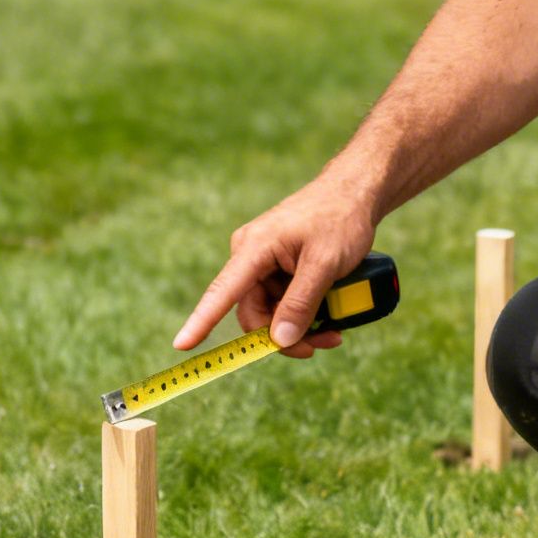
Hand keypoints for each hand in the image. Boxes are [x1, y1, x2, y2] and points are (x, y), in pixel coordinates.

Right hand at [175, 181, 376, 358]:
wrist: (355, 193)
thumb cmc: (340, 219)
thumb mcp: (324, 264)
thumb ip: (301, 302)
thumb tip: (279, 341)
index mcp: (254, 249)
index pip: (221, 292)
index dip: (201, 321)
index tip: (182, 344)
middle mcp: (251, 256)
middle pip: (255, 313)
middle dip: (284, 335)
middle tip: (319, 344)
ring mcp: (264, 262)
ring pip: (272, 312)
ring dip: (300, 327)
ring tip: (333, 330)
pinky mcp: (279, 267)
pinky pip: (283, 301)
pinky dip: (304, 313)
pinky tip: (328, 316)